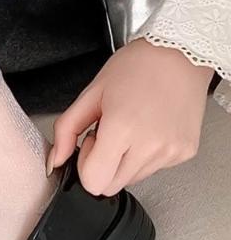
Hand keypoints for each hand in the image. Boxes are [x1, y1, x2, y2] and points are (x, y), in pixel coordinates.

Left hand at [48, 39, 212, 195]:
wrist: (181, 53)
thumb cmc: (136, 67)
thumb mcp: (90, 95)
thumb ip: (66, 131)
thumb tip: (55, 161)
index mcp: (123, 129)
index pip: (93, 181)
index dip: (85, 165)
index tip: (91, 142)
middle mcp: (150, 145)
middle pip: (110, 186)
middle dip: (101, 166)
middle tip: (108, 134)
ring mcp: (171, 152)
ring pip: (132, 180)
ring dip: (123, 161)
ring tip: (130, 128)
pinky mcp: (184, 153)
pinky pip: (154, 169)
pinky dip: (145, 156)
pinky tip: (148, 129)